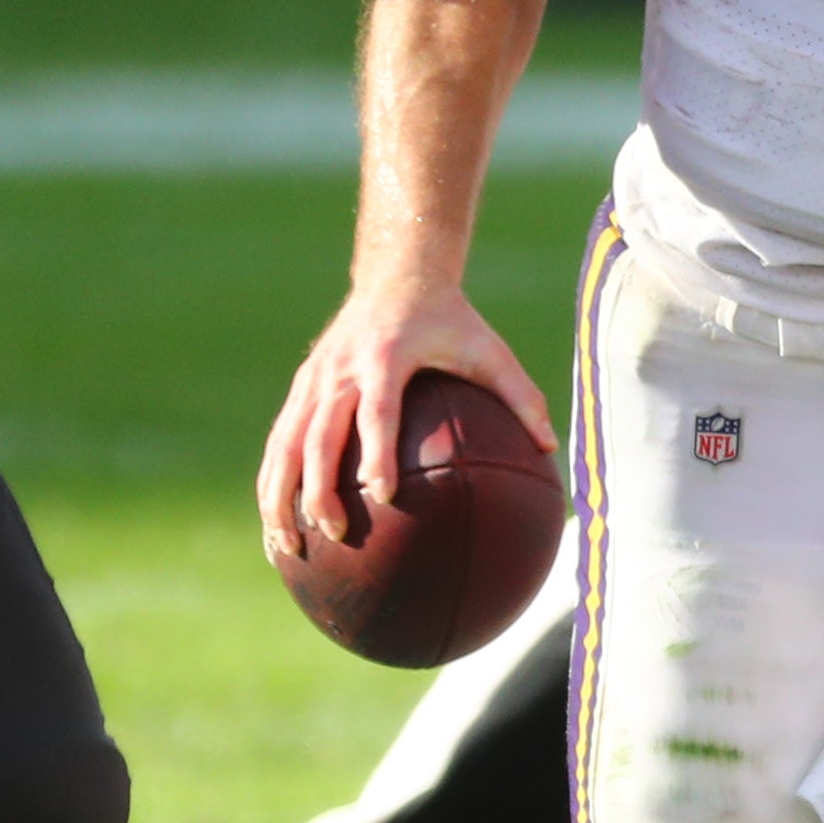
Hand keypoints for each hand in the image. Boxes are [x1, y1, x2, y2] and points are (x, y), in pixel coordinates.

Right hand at [262, 276, 557, 559]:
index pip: (377, 411)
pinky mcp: (301, 388)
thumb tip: (550, 448)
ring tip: (288, 547)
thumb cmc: (450, 320)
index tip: (382, 495)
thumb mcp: (489, 349)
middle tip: (336, 533)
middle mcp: (341, 370)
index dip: (376, 452)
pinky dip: (273, 484)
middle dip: (320, 487)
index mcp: (384, 358)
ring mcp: (314, 379)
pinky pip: (280, 442)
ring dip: (281, 496)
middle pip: (318, 434)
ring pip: (286, 444)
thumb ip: (520, 395)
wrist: (396, 274)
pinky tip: (278, 527)